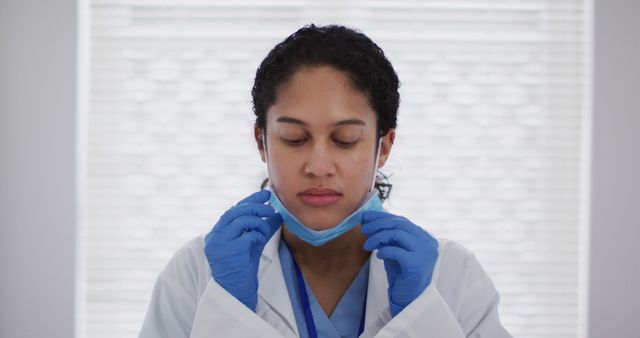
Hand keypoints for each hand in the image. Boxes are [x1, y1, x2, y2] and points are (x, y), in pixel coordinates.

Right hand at [204, 190, 281, 310]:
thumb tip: (276, 213)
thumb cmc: (243, 267)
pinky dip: (257, 235)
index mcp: (218, 232)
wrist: (236, 291)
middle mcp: (215, 236)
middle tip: (270, 207)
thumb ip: (261, 228)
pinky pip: (247, 236)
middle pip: (236, 211)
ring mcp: (220, 244)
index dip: (250, 200)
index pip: (233, 210)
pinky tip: (259, 240)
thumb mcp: (253, 243)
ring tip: (265, 229)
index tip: (265, 194)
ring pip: (242, 221)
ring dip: (258, 222)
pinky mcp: (229, 252)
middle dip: (256, 206)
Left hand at [361, 211, 438, 316]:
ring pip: (397, 234)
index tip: (366, 217)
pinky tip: (378, 255)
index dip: (382, 217)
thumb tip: (370, 219)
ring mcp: (424, 253)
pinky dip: (384, 250)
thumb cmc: (401, 274)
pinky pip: (396, 251)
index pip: (402, 220)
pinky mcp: (417, 264)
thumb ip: (388, 236)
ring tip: (367, 244)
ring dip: (378, 237)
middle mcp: (428, 243)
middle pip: (399, 224)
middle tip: (363, 229)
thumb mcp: (395, 250)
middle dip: (378, 224)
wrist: (409, 299)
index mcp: (424, 237)